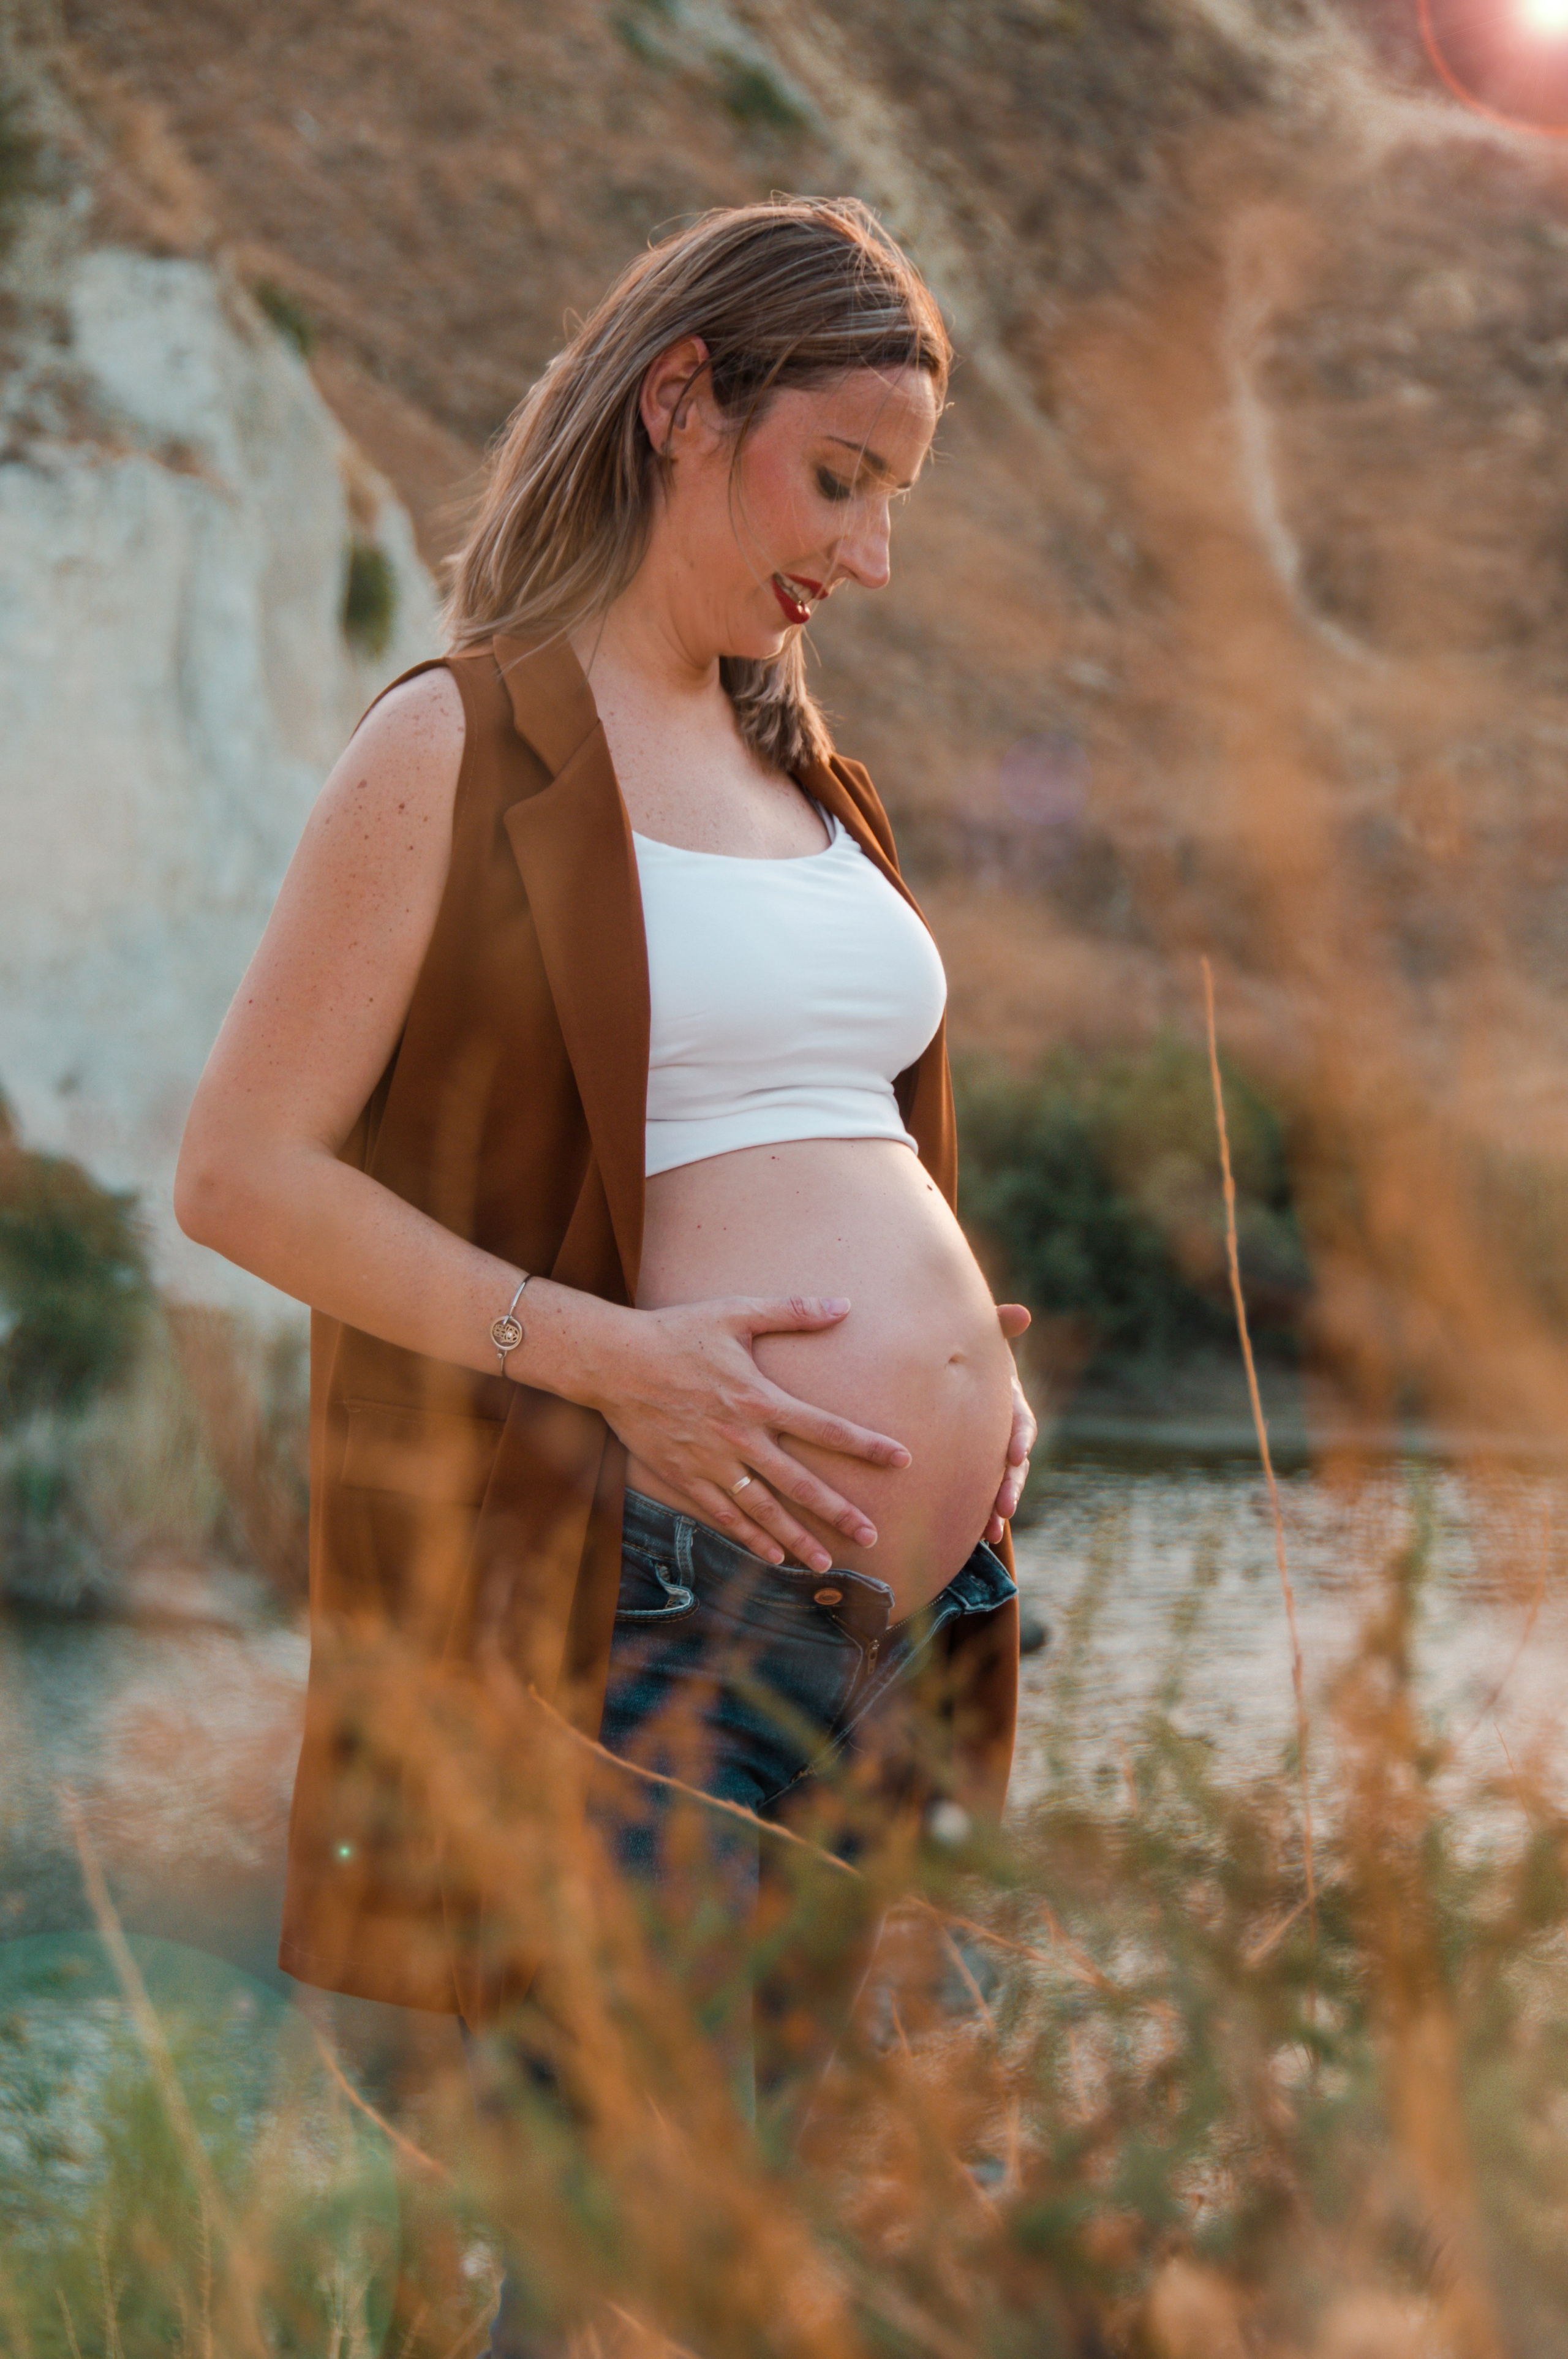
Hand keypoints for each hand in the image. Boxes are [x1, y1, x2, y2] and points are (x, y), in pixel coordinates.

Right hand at [583, 1295, 909, 1573]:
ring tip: (826, 1563)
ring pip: (763, 1510)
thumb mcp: (735, 1312)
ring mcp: (711, 1462)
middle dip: (839, 1511)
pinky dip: (749, 1538)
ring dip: (796, 1538)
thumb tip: (844, 1304)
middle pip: (800, 1483)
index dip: (867, 1445)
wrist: (613, 1362)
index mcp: (759, 1399)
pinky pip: (724, 1515)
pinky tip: (772, 1557)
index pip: (825, 1427)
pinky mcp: (685, 1477)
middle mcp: (740, 1438)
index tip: (903, 1459)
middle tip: (872, 1536)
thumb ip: (792, 1310)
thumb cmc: (676, 1332)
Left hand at [985, 1303, 1035, 1546]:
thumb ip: (998, 1325)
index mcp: (1009, 1401)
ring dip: (999, 1507)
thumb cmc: (967, 1352)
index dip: (1020, 1437)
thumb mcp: (981, 1337)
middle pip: (1014, 1463)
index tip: (1015, 1454)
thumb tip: (1021, 1312)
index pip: (1021, 1420)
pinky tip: (979, 1536)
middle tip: (1004, 1506)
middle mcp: (1006, 1430)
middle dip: (1011, 1485)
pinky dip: (983, 1514)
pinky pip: (983, 1493)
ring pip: (1002, 1484)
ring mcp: (993, 1452)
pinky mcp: (977, 1467)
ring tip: (991, 1531)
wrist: (948, 1377)